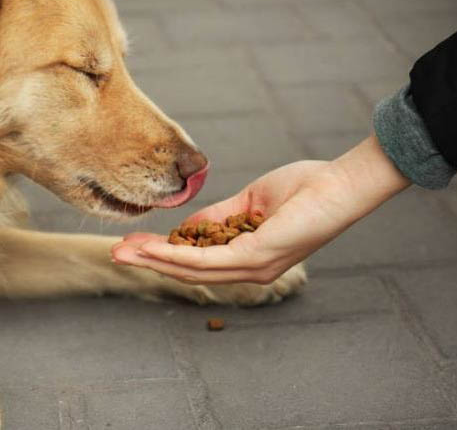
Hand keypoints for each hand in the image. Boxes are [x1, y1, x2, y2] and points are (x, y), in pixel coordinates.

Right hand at [111, 135, 410, 284]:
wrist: (340, 185)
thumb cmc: (305, 190)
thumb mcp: (249, 203)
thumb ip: (218, 217)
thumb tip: (186, 228)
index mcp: (249, 258)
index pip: (198, 263)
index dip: (163, 255)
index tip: (133, 243)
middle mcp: (250, 270)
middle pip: (188, 272)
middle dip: (150, 262)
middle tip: (117, 253)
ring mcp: (254, 267)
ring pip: (192, 269)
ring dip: (154, 260)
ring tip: (124, 251)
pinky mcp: (257, 255)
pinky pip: (208, 260)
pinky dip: (177, 254)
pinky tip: (154, 247)